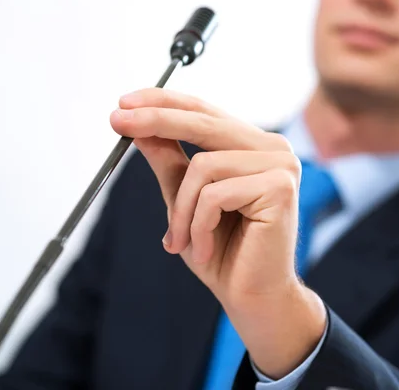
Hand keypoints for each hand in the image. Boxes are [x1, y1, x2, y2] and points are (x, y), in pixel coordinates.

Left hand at [110, 88, 325, 378]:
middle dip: (156, 121)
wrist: (251, 296)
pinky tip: (205, 248)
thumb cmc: (222, 250)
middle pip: (204, 123)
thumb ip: (169, 162)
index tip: (125, 103)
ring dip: (181, 210)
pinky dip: (198, 225)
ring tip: (181, 240)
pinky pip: (214, 194)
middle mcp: (273, 148)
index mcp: (253, 146)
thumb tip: (140, 129)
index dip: (165, 101)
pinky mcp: (280, 188)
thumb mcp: (184, 201)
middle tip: (117, 121)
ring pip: (203, 166)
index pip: (206, 110)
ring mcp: (281, 165)